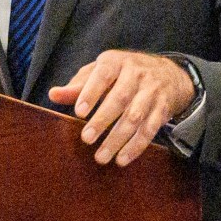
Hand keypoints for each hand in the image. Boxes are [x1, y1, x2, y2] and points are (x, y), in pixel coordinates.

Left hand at [46, 50, 195, 167]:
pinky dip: (136, 146)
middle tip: (86, 139)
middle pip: (120, 98)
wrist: (167, 74)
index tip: (79, 113)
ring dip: (118, 139)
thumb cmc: (122, 75)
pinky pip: (150, 129)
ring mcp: (152, 91)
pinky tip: (122, 159)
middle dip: (103, 120)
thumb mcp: (100, 73)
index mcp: (116, 62)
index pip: (103, 75)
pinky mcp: (162, 109)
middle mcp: (137, 74)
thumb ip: (77, 86)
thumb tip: (53, 95)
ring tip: (101, 157)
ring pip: (135, 117)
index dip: (91, 93)